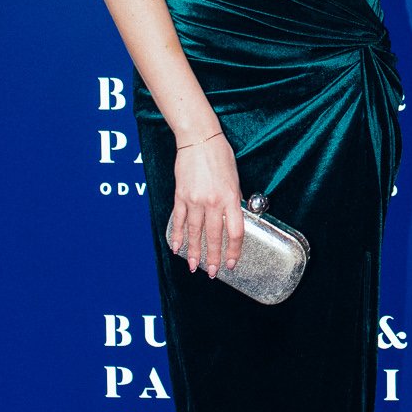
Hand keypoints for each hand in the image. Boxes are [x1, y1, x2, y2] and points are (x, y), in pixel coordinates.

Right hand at [169, 131, 243, 278]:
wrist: (199, 139)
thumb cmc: (220, 155)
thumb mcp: (235, 178)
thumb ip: (233, 200)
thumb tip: (233, 218)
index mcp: (230, 198)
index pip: (235, 232)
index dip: (234, 250)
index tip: (231, 263)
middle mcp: (212, 201)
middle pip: (214, 236)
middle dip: (213, 257)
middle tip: (211, 272)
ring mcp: (194, 200)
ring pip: (194, 232)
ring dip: (194, 251)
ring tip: (193, 266)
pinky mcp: (180, 196)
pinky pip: (178, 220)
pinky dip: (177, 235)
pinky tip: (176, 247)